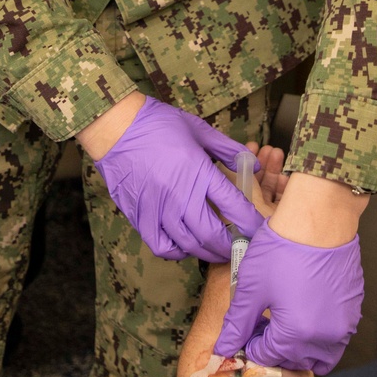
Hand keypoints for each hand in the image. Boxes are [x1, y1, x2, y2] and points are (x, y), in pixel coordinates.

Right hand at [91, 97, 263, 262]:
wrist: (117, 127)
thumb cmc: (159, 124)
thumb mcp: (199, 130)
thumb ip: (228, 149)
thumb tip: (253, 165)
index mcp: (199, 172)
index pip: (234, 206)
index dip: (250, 222)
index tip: (259, 229)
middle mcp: (180, 195)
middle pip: (213, 234)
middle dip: (232, 245)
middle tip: (241, 246)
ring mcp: (159, 209)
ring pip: (189, 244)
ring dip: (208, 251)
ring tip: (218, 249)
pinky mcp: (140, 217)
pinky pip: (162, 246)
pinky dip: (177, 252)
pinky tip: (185, 245)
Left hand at [214, 221, 363, 373]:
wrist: (319, 219)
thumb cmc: (283, 249)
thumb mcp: (252, 287)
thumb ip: (238, 324)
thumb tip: (223, 350)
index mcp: (297, 335)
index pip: (269, 356)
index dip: (252, 343)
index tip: (246, 327)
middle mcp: (326, 337)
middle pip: (296, 360)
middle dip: (276, 349)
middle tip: (263, 324)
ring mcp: (345, 324)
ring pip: (321, 354)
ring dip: (301, 347)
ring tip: (284, 319)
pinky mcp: (354, 308)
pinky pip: (337, 335)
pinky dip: (320, 332)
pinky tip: (305, 307)